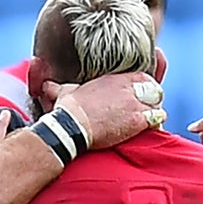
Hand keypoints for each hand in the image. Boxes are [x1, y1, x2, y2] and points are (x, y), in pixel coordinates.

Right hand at [48, 70, 165, 148]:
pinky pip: (156, 120)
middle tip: (146, 107)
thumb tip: (45, 86)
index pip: (144, 75)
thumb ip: (58, 87)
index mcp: (115, 78)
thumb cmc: (68, 110)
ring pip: (157, 104)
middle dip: (152, 98)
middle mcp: (129, 88)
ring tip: (147, 119)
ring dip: (154, 111)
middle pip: (154, 89)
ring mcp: (135, 104)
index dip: (145, 84)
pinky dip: (154, 124)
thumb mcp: (64, 92)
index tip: (142, 92)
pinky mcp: (138, 121)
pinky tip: (149, 128)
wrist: (72, 127)